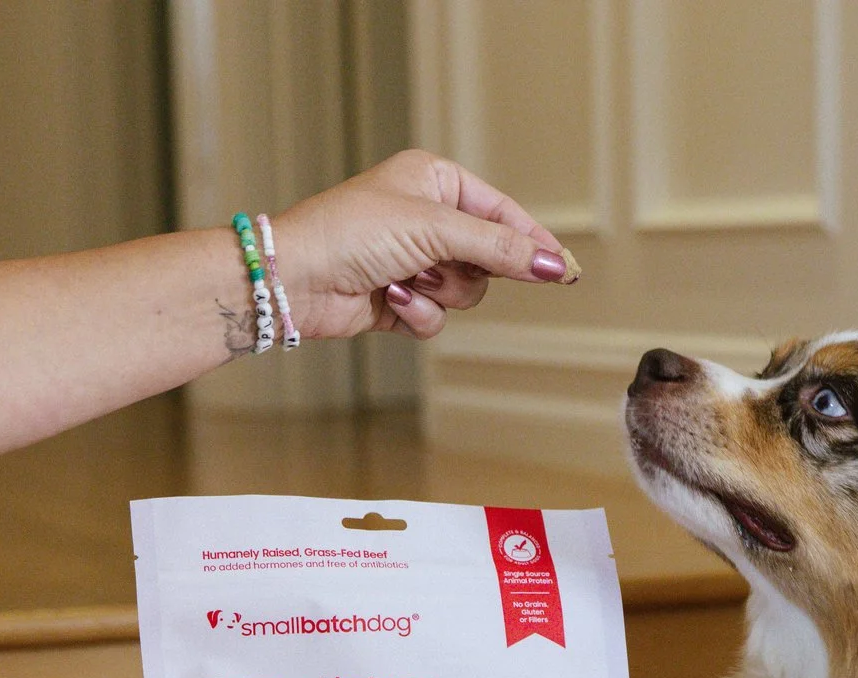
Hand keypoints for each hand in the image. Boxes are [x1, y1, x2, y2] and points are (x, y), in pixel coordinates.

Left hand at [272, 150, 576, 341]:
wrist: (294, 278)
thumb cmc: (349, 232)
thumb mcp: (434, 228)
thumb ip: (499, 247)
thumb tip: (552, 264)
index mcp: (435, 180)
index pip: (502, 212)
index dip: (531, 242)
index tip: (563, 270)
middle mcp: (427, 218)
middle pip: (488, 258)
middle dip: (465, 270)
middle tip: (443, 268)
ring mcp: (415, 261)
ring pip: (467, 292)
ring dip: (439, 294)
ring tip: (403, 280)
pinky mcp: (402, 300)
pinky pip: (438, 317)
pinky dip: (419, 315)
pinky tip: (390, 301)